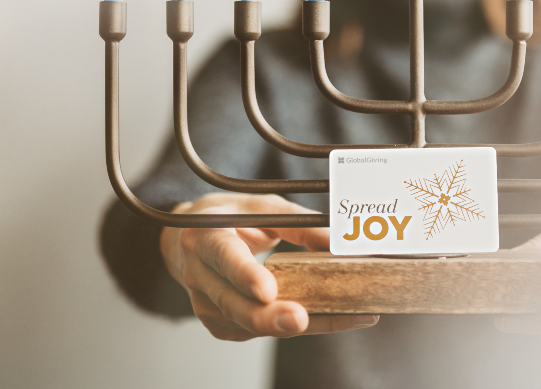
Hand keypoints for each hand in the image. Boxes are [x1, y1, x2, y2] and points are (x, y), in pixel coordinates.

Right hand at [160, 193, 378, 340]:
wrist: (193, 240)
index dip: (245, 275)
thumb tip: (338, 242)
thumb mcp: (263, 208)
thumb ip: (298, 223)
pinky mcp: (221, 325)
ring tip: (347, 316)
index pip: (224, 257)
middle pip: (232, 304)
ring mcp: (206, 305)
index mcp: (205, 236)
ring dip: (297, 325)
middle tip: (300, 320)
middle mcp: (199, 275)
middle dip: (268, 317)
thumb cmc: (233, 219)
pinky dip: (293, 327)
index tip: (267, 291)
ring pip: (250, 325)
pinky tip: (328, 319)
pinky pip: (258, 332)